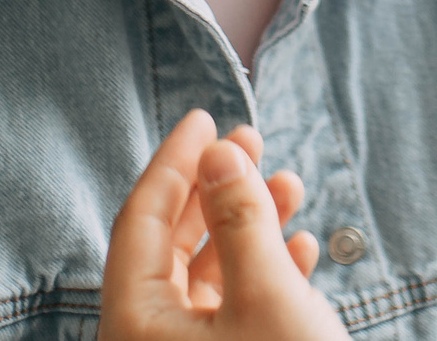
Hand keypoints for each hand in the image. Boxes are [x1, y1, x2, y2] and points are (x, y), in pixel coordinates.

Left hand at [100, 110, 349, 340]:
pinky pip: (234, 307)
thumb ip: (239, 219)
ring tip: (290, 185)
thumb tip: (219, 153)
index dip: (174, 162)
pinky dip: (265, 272)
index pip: (141, 219)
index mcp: (136, 322)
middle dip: (218, 186)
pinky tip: (300, 247)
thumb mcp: (266, 293)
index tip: (203, 118)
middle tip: (250, 141)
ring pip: (212, 272)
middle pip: (173, 242)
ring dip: (252, 224)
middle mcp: (150, 339)